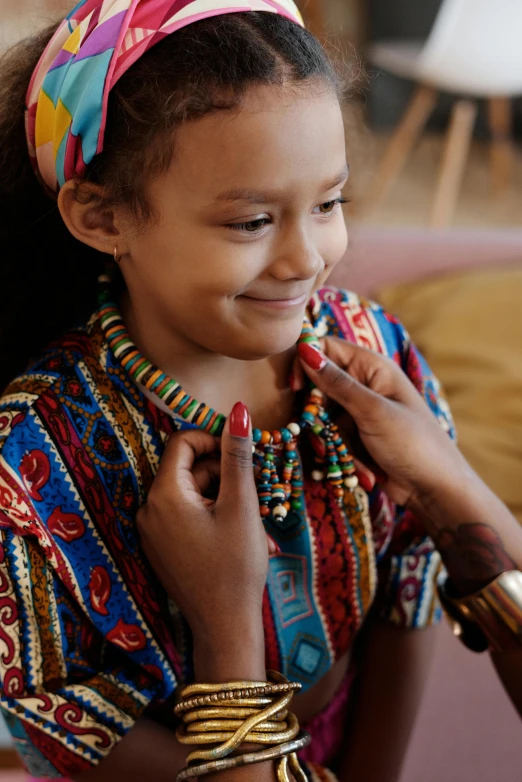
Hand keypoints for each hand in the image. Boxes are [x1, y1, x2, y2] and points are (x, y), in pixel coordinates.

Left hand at [136, 402, 267, 646]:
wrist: (224, 626)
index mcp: (164, 495)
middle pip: (185, 468)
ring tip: (250, 519)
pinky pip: (183, 515)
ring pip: (188, 492)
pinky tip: (235, 533)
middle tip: (253, 491)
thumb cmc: (235, 566)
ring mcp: (152, 532)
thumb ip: (237, 454)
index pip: (182, 442)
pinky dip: (209, 513)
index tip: (242, 454)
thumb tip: (238, 410)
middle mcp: (149, 510)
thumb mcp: (241, 504)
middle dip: (221, 472)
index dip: (214, 440)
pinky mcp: (160, 548)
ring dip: (220, 494)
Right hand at [297, 338, 464, 506]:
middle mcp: (363, 384)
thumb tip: (305, 350)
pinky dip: (339, 452)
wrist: (434, 489)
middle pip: (317, 384)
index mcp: (372, 367)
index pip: (325, 347)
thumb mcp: (372, 411)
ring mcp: (358, 411)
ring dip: (330, 438)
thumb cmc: (413, 443)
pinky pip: (331, 437)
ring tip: (351, 456)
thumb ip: (337, 382)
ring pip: (320, 415)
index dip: (305, 362)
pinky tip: (361, 468)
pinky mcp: (355, 435)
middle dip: (315, 411)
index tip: (294, 388)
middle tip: (324, 433)